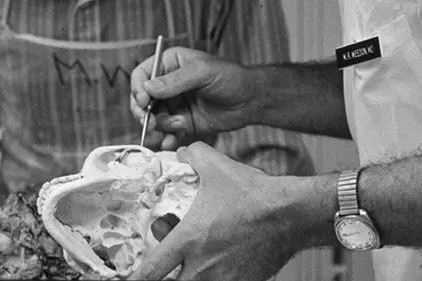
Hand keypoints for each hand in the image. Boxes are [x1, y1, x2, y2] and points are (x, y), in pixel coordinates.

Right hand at [130, 47, 258, 147]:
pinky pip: (166, 132)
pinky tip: (170, 142)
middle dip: (143, 113)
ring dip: (159, 126)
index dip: (138, 88)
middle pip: (142, 100)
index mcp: (170, 64)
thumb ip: (176, 80)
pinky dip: (166, 139)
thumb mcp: (203, 72)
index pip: (142, 75)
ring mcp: (174, 104)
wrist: (250, 100)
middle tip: (151, 123)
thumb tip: (148, 88)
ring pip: (152, 118)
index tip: (142, 102)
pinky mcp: (182, 122)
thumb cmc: (230, 78)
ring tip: (177, 126)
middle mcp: (168, 84)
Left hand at [130, 142, 305, 280]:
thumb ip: (192, 156)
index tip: (132, 277)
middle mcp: (203, 266)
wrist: (290, 214)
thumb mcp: (216, 165)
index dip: (137, 276)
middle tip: (163, 272)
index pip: (152, 270)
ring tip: (190, 269)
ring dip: (189, 280)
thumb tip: (180, 153)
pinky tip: (217, 269)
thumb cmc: (253, 193)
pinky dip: (215, 280)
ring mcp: (224, 279)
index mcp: (189, 239)